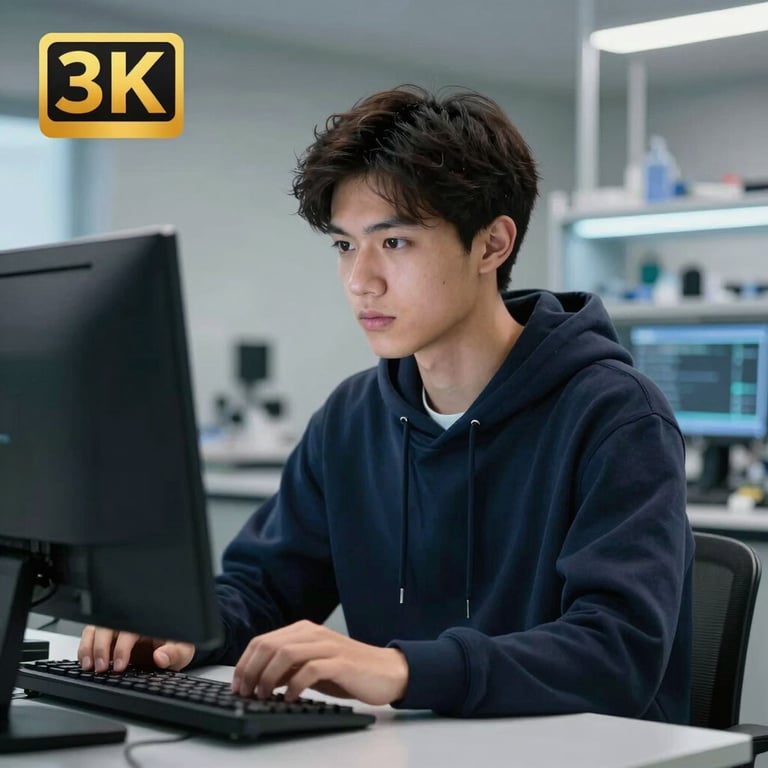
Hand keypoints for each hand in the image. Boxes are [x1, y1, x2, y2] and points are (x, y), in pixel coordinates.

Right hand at [77, 625, 195, 673]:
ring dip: (88, 646)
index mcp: (147, 622)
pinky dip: (84, 648)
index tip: (120, 666)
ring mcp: (117, 627)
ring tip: (88, 666)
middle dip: (101, 647)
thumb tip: (160, 657)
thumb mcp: (182, 651)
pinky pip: (90, 636)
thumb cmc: (175, 646)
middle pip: (107, 626)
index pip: (129, 630)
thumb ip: (173, 654)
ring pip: (95, 629)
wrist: (168, 649)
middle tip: (100, 668)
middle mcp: (130, 622)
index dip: (122, 648)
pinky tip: (85, 662)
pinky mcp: (107, 635)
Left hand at [232, 620, 408, 705]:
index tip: (237, 684)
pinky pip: (310, 669)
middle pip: (270, 645)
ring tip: (265, 696)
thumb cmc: (347, 671)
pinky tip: (290, 697)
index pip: (263, 640)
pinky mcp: (340, 662)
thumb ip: (287, 668)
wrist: (385, 671)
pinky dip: (294, 685)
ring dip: (268, 677)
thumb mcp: (311, 666)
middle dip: (251, 671)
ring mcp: (327, 646)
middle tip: (246, 692)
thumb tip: (257, 679)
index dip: (245, 663)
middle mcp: (313, 633)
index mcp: (304, 630)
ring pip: (286, 653)